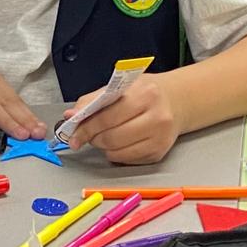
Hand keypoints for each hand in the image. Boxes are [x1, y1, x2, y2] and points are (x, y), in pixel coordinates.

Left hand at [65, 75, 183, 163]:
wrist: (176, 101)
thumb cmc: (145, 93)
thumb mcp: (119, 87)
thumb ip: (92, 100)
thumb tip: (70, 115)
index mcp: (144, 95)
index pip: (107, 116)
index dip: (85, 127)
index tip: (72, 133)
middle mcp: (156, 117)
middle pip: (112, 137)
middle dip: (92, 138)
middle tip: (84, 135)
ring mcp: (160, 138)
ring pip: (118, 151)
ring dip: (102, 147)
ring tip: (101, 137)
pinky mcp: (159, 153)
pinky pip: (127, 159)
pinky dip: (115, 154)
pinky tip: (116, 143)